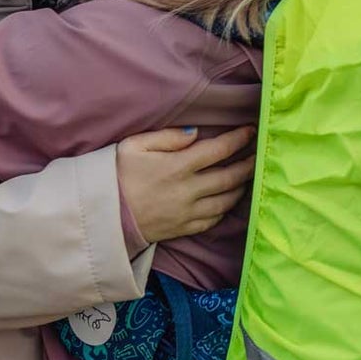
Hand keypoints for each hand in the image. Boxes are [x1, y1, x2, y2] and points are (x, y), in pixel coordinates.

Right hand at [116, 125, 255, 244]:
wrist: (101, 216)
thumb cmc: (114, 176)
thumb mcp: (133, 146)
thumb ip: (167, 137)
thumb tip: (195, 133)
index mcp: (177, 167)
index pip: (218, 150)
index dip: (238, 139)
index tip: (250, 130)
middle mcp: (188, 191)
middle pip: (230, 177)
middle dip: (248, 164)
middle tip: (259, 154)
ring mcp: (188, 213)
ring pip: (226, 200)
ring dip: (241, 187)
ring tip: (248, 175)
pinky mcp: (184, 229)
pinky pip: (214, 219)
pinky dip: (226, 208)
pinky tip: (228, 199)